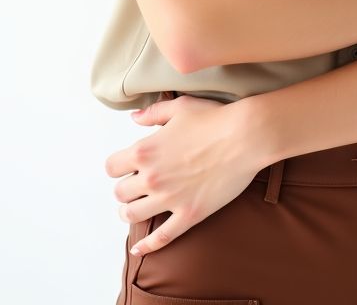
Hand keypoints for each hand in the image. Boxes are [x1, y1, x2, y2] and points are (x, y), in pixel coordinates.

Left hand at [104, 92, 263, 256]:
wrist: (245, 137)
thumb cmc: (215, 119)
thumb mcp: (180, 107)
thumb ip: (153, 113)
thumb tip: (134, 118)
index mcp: (145, 150)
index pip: (111, 167)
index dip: (118, 166)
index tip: (127, 166)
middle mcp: (152, 177)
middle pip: (120, 193)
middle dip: (125, 189)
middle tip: (135, 186)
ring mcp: (169, 199)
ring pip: (132, 216)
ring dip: (130, 213)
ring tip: (136, 209)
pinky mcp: (189, 214)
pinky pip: (161, 237)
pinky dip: (147, 246)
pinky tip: (139, 249)